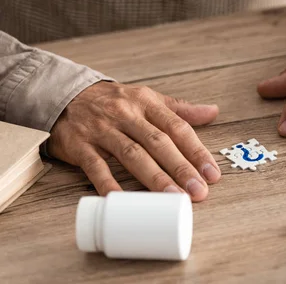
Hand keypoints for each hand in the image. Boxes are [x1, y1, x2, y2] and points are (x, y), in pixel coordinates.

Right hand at [48, 82, 220, 200]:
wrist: (66, 93)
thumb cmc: (115, 101)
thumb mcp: (148, 98)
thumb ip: (180, 109)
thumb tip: (212, 111)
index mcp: (147, 103)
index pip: (177, 127)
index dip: (196, 151)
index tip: (212, 173)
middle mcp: (126, 114)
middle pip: (158, 142)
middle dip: (180, 168)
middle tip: (198, 190)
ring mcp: (102, 130)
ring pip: (132, 154)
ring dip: (154, 177)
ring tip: (173, 197)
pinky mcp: (80, 145)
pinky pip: (95, 166)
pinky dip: (108, 183)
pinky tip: (122, 199)